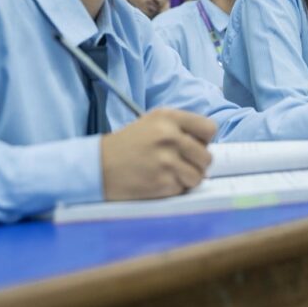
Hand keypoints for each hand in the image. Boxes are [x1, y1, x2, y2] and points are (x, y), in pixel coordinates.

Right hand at [101, 108, 216, 200]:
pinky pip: (184, 189)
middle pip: (207, 156)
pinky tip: (159, 182)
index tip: (194, 145)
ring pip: (199, 176)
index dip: (204, 140)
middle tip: (180, 164)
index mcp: (168, 117)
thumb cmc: (128, 145)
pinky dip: (175, 189)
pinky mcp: (162, 183)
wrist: (99, 166)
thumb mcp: (152, 122)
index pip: (209, 129)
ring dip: (188, 179)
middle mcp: (169, 136)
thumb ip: (180, 127)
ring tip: (171, 174)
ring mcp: (166, 161)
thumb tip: (206, 144)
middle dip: (197, 163)